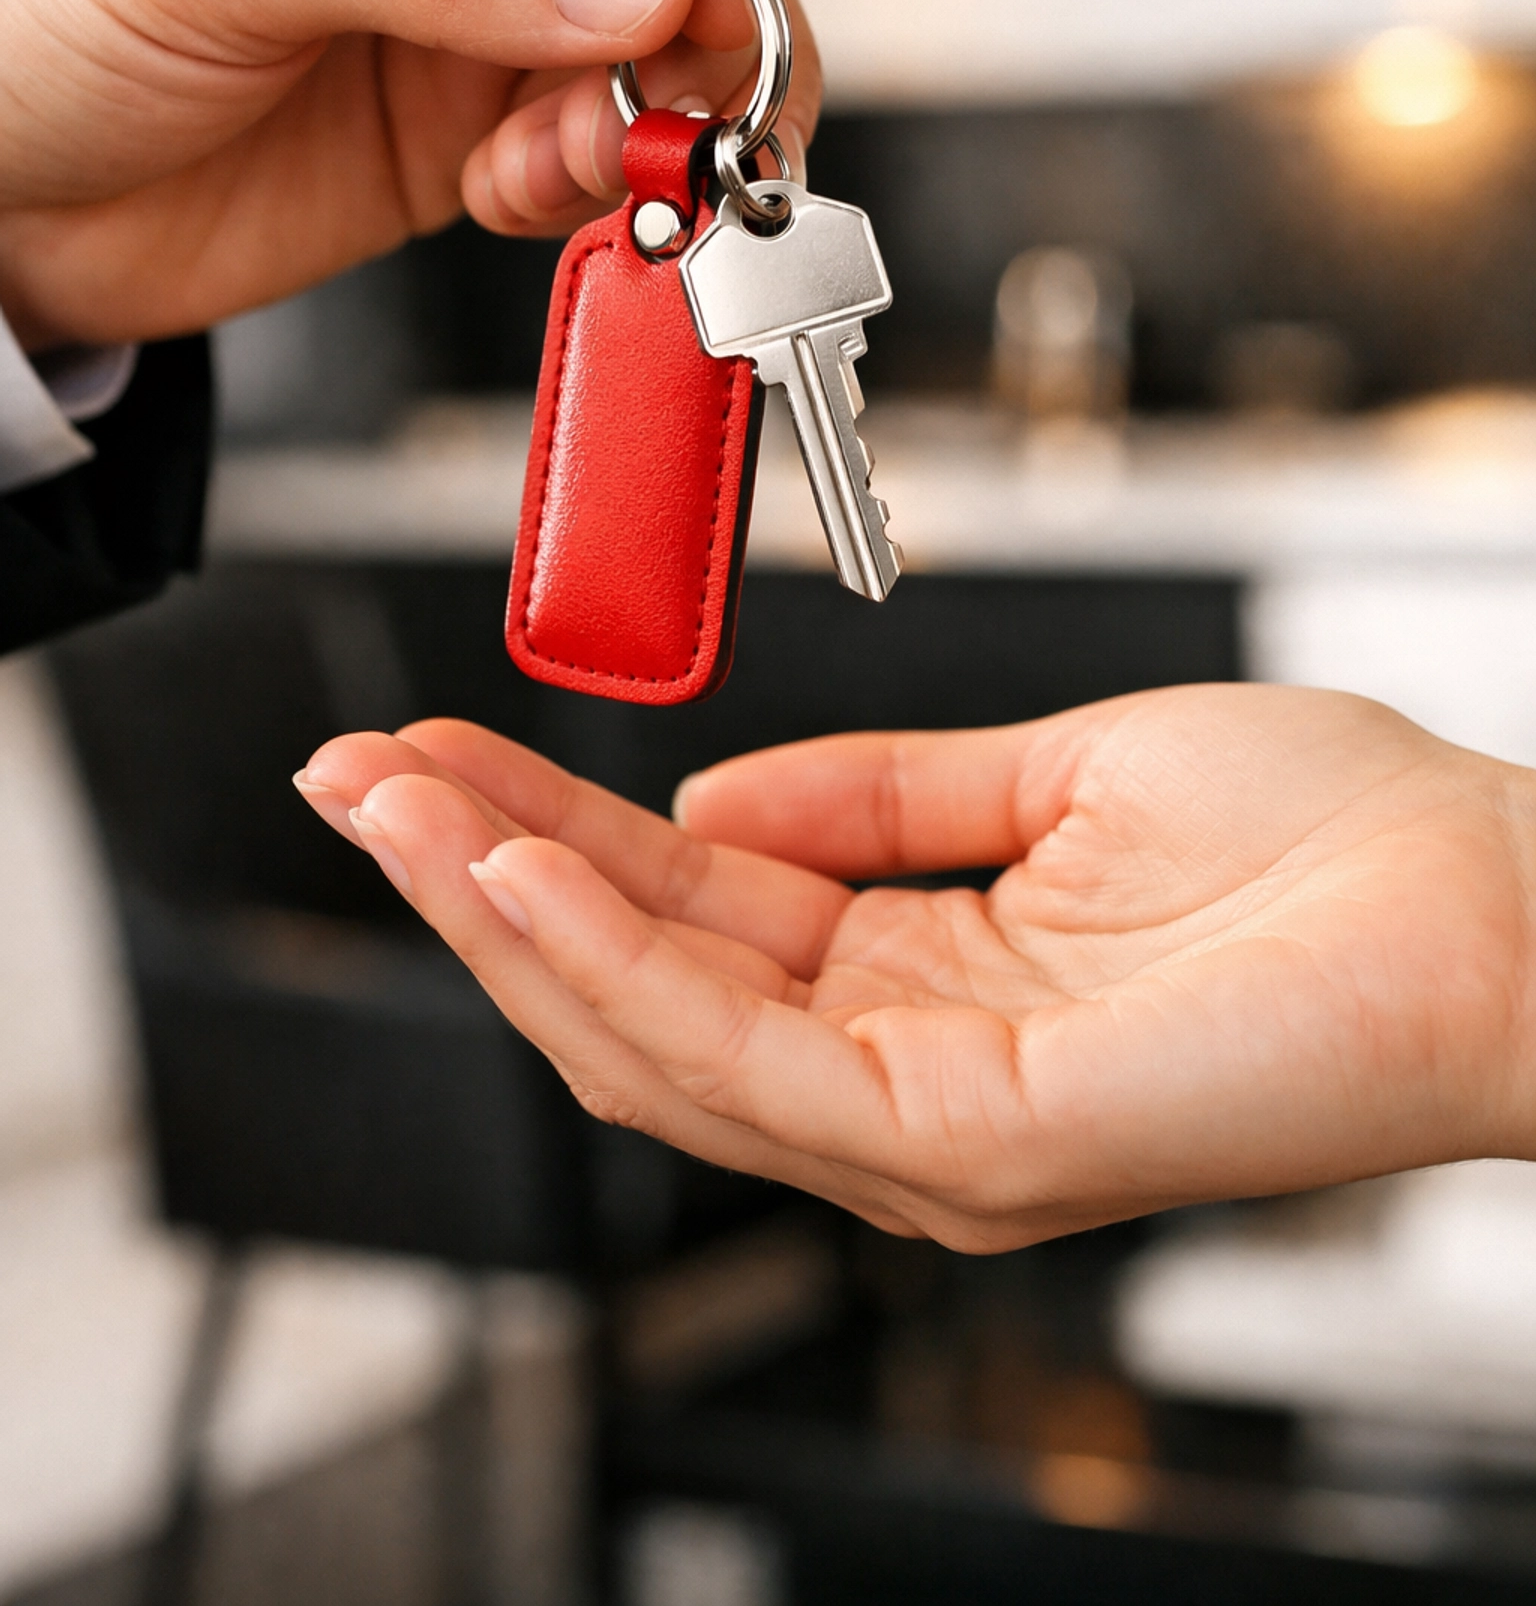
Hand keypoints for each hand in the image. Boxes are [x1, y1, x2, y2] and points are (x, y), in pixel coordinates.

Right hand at [295, 686, 1535, 1250]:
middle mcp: (904, 1079)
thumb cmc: (1332, 845)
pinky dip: (620, 967)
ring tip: (402, 812)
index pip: (688, 921)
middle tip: (359, 781)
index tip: (446, 755)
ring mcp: (929, 1132)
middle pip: (637, 989)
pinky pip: (749, 1062)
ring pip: (655, 1040)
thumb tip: (712, 799)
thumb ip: (881, 799)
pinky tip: (531, 872)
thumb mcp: (1058, 778)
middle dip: (482, 882)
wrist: (1498, 901)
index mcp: (922, 986)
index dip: (548, 838)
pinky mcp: (972, 1145)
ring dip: (509, 920)